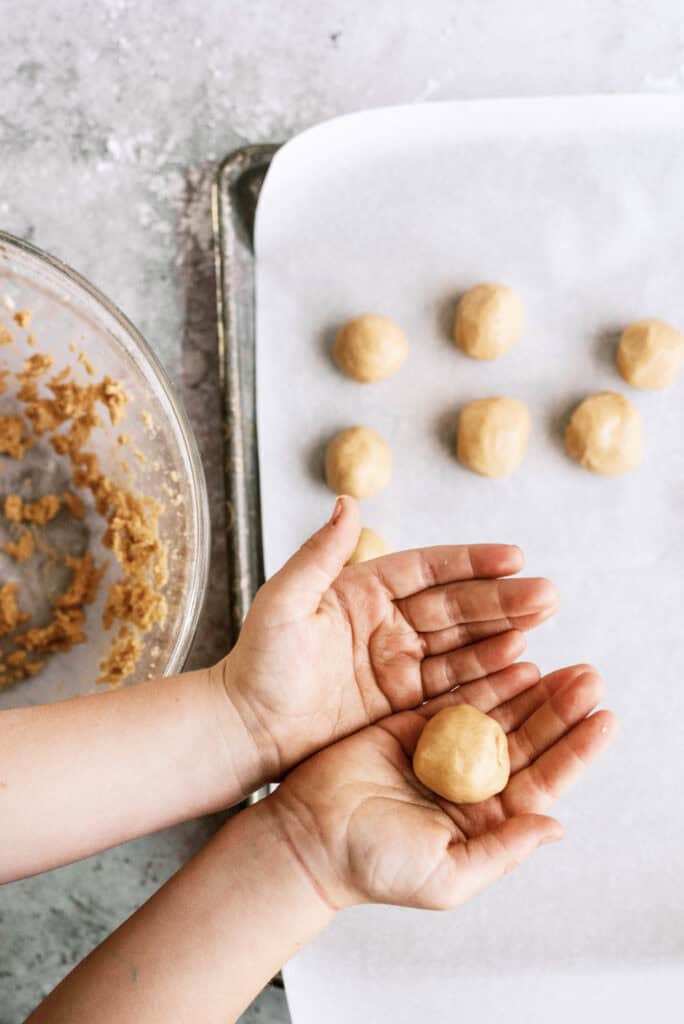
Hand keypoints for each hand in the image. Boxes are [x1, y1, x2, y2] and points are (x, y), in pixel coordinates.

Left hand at [222, 495, 558, 781]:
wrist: (245, 726)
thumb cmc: (257, 661)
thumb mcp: (285, 601)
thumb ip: (319, 555)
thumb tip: (349, 500)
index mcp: (363, 589)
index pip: (427, 569)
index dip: (471, 561)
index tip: (514, 556)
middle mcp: (387, 621)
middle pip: (455, 605)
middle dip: (502, 599)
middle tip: (549, 595)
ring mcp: (397, 661)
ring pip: (461, 642)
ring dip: (502, 633)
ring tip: (543, 624)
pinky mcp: (400, 700)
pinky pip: (450, 684)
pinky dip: (485, 674)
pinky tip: (520, 665)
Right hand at [266, 663, 617, 909]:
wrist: (310, 836)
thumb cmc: (374, 866)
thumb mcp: (447, 875)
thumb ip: (502, 850)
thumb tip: (554, 826)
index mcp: (484, 820)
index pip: (542, 781)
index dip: (575, 751)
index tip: (604, 720)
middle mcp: (470, 783)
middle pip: (527, 740)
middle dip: (560, 710)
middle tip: (589, 679)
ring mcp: (444, 751)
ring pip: (498, 712)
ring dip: (532, 690)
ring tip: (564, 666)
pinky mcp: (414, 723)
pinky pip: (457, 694)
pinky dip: (486, 677)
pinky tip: (515, 659)